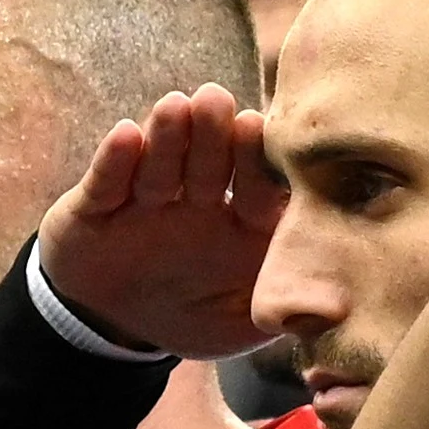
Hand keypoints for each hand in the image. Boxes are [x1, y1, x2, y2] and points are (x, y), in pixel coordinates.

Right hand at [33, 85, 281, 358]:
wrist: (114, 328)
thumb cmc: (191, 317)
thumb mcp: (238, 326)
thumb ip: (278, 311)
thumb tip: (331, 307)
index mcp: (241, 224)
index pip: (256, 187)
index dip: (256, 162)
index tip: (259, 130)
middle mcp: (197, 202)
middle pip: (208, 162)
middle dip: (213, 133)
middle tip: (217, 100)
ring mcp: (147, 200)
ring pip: (160, 164)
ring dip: (168, 136)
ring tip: (175, 106)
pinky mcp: (96, 206)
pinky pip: (107, 182)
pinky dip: (114, 161)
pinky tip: (124, 135)